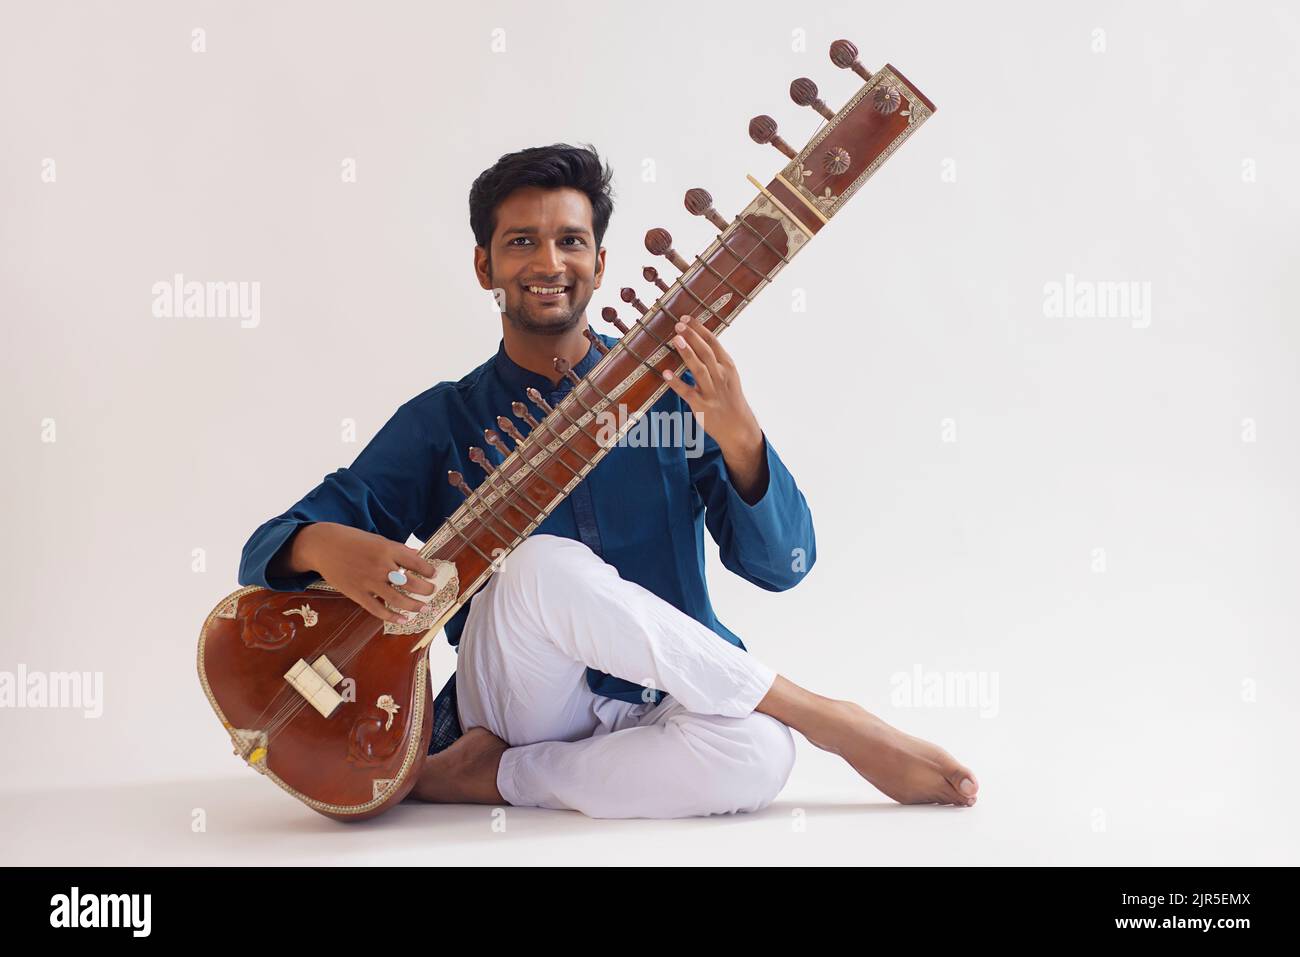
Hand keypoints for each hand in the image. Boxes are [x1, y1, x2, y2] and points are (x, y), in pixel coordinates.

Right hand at [290, 522, 439, 625]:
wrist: (323, 545)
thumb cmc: (352, 540)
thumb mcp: (377, 539)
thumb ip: (397, 550)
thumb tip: (417, 555)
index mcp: (388, 549)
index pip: (416, 562)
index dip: (428, 570)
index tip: (434, 574)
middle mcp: (381, 566)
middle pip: (411, 583)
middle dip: (426, 590)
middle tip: (432, 592)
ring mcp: (369, 581)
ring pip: (398, 599)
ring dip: (414, 605)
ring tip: (423, 608)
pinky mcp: (357, 593)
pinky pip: (378, 609)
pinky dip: (392, 616)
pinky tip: (403, 619)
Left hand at [660, 314, 761, 455]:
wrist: (738, 426)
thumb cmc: (729, 397)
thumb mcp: (728, 375)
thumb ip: (715, 359)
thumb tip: (697, 339)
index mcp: (727, 366)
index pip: (713, 342)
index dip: (699, 329)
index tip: (687, 318)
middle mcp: (720, 376)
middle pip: (706, 352)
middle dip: (692, 337)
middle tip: (678, 325)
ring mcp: (711, 391)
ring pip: (698, 369)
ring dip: (687, 354)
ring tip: (675, 340)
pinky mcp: (701, 406)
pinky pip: (687, 392)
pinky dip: (676, 383)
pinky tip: (666, 374)